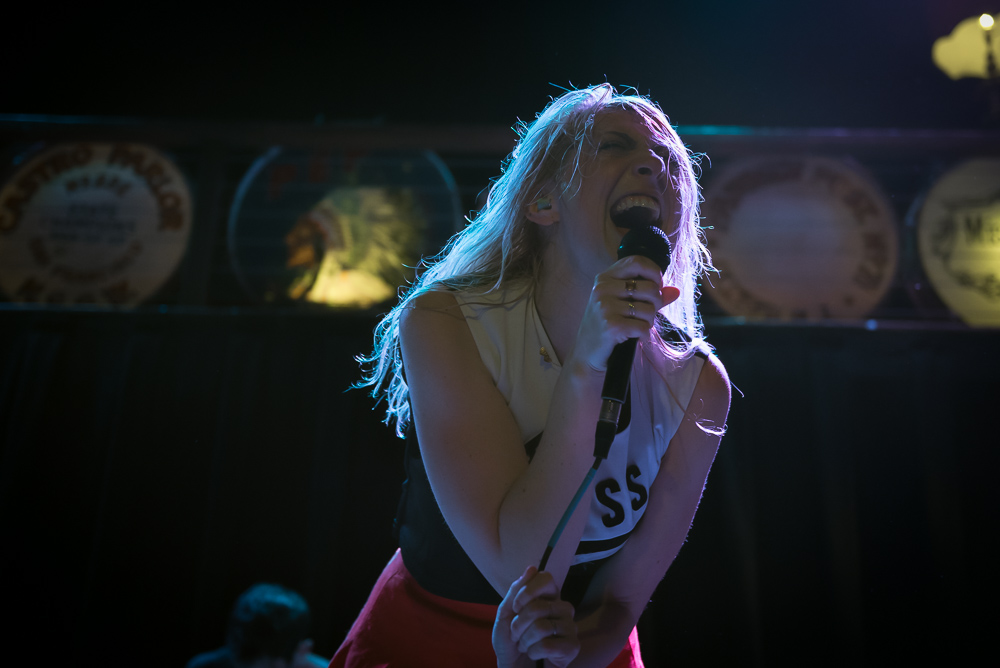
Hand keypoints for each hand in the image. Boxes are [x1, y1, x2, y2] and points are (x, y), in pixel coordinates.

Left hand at [494, 566, 579, 667]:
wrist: (514, 667)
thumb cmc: (510, 641)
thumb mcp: (505, 614)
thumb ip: (515, 591)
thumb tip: (532, 568)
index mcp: (548, 597)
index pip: (546, 578)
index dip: (527, 592)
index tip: (516, 607)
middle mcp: (562, 608)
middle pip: (538, 606)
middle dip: (518, 624)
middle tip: (516, 634)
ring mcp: (570, 627)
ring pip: (542, 627)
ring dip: (524, 640)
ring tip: (525, 646)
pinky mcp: (573, 646)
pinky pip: (548, 645)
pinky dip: (533, 652)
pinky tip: (535, 654)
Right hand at [570, 255, 680, 371]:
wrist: (586, 352)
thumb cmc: (606, 325)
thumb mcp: (622, 304)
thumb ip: (648, 295)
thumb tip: (675, 291)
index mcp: (605, 278)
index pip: (637, 262)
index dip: (654, 272)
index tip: (657, 286)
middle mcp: (603, 289)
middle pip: (649, 287)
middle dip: (657, 303)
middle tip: (648, 313)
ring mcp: (605, 307)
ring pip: (649, 309)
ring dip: (649, 322)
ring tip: (638, 327)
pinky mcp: (611, 325)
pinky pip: (643, 327)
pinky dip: (644, 335)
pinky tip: (635, 337)